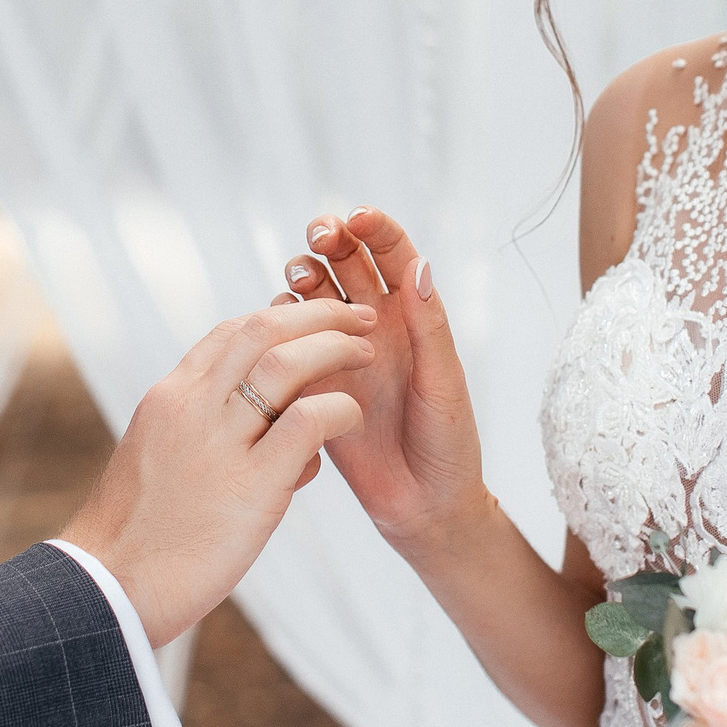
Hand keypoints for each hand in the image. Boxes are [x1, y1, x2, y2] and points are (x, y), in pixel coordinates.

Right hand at [60, 297, 373, 646]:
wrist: (108, 589)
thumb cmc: (136, 536)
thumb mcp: (159, 460)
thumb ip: (201, 431)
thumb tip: (255, 423)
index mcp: (169, 398)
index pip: (231, 331)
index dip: (282, 316)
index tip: (316, 320)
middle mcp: (191, 407)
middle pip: (264, 329)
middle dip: (319, 315)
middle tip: (358, 317)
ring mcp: (219, 444)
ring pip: (287, 363)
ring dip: (335, 349)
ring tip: (366, 355)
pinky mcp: (250, 487)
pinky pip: (307, 422)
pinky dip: (338, 408)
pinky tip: (352, 418)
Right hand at [277, 207, 485, 556]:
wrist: (423, 508)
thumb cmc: (448, 445)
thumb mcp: (443, 384)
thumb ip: (428, 328)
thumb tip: (419, 266)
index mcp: (412, 318)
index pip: (392, 256)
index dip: (376, 230)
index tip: (359, 218)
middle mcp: (375, 327)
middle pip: (345, 264)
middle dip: (330, 241)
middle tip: (319, 236)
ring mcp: (341, 354)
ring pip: (313, 298)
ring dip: (304, 277)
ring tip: (300, 277)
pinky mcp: (313, 384)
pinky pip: (288, 345)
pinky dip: (279, 324)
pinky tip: (278, 321)